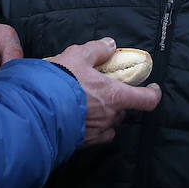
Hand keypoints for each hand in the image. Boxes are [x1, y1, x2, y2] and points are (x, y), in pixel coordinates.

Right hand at [48, 38, 162, 146]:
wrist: (35, 109)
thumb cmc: (59, 82)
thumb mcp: (77, 56)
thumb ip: (96, 50)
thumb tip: (109, 45)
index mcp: (115, 97)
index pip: (147, 100)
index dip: (153, 93)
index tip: (152, 88)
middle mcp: (110, 117)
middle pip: (124, 111)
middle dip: (118, 101)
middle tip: (103, 91)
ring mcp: (96, 132)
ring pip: (109, 124)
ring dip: (104, 115)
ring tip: (88, 104)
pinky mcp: (82, 143)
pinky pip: (95, 135)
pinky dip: (92, 127)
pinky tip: (79, 118)